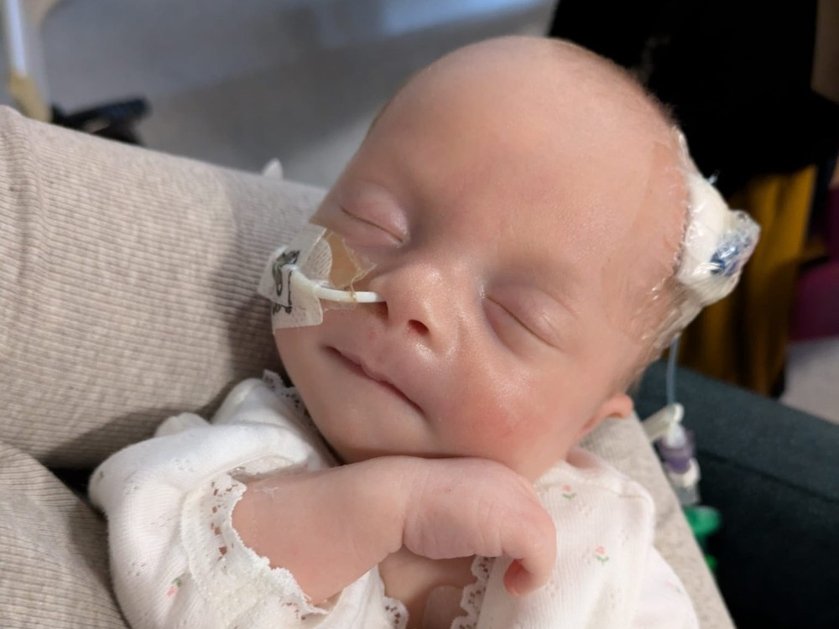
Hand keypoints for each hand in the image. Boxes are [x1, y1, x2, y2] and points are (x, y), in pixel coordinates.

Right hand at [402, 457, 555, 595]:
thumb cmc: (419, 509)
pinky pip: (542, 555)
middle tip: (513, 573)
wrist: (400, 497)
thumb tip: (506, 556)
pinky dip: (534, 576)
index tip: (511, 561)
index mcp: (500, 475)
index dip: (522, 540)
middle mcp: (512, 481)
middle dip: (532, 551)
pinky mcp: (517, 523)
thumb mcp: (461, 509)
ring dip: (533, 566)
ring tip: (512, 580)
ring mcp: (517, 499)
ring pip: (546, 539)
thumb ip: (485, 520)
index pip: (529, 508)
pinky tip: (511, 584)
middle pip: (541, 522)